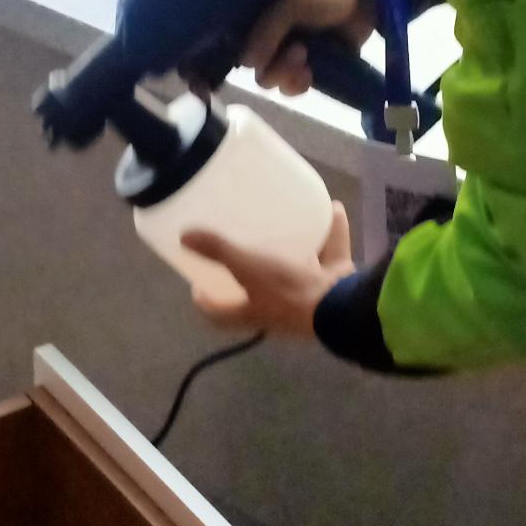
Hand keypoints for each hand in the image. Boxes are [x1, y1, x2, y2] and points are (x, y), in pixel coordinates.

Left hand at [181, 202, 354, 337]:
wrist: (342, 306)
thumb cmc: (287, 292)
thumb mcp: (248, 268)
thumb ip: (219, 252)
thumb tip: (184, 236)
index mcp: (255, 312)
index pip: (222, 315)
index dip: (207, 303)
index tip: (197, 285)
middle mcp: (281, 310)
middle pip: (260, 294)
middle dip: (252, 274)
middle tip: (242, 250)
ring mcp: (312, 298)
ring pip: (300, 271)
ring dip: (297, 248)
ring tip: (287, 227)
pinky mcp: (336, 284)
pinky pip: (332, 255)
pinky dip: (333, 233)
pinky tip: (331, 210)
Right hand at [236, 0, 375, 96]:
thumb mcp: (292, 3)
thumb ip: (267, 31)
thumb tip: (246, 63)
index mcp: (259, 14)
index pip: (238, 43)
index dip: (246, 55)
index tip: (264, 55)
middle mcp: (270, 35)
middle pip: (257, 66)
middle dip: (275, 68)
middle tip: (298, 54)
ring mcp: (289, 52)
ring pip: (274, 79)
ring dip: (287, 77)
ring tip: (306, 66)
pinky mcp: (310, 65)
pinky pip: (294, 85)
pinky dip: (299, 85)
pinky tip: (310, 76)